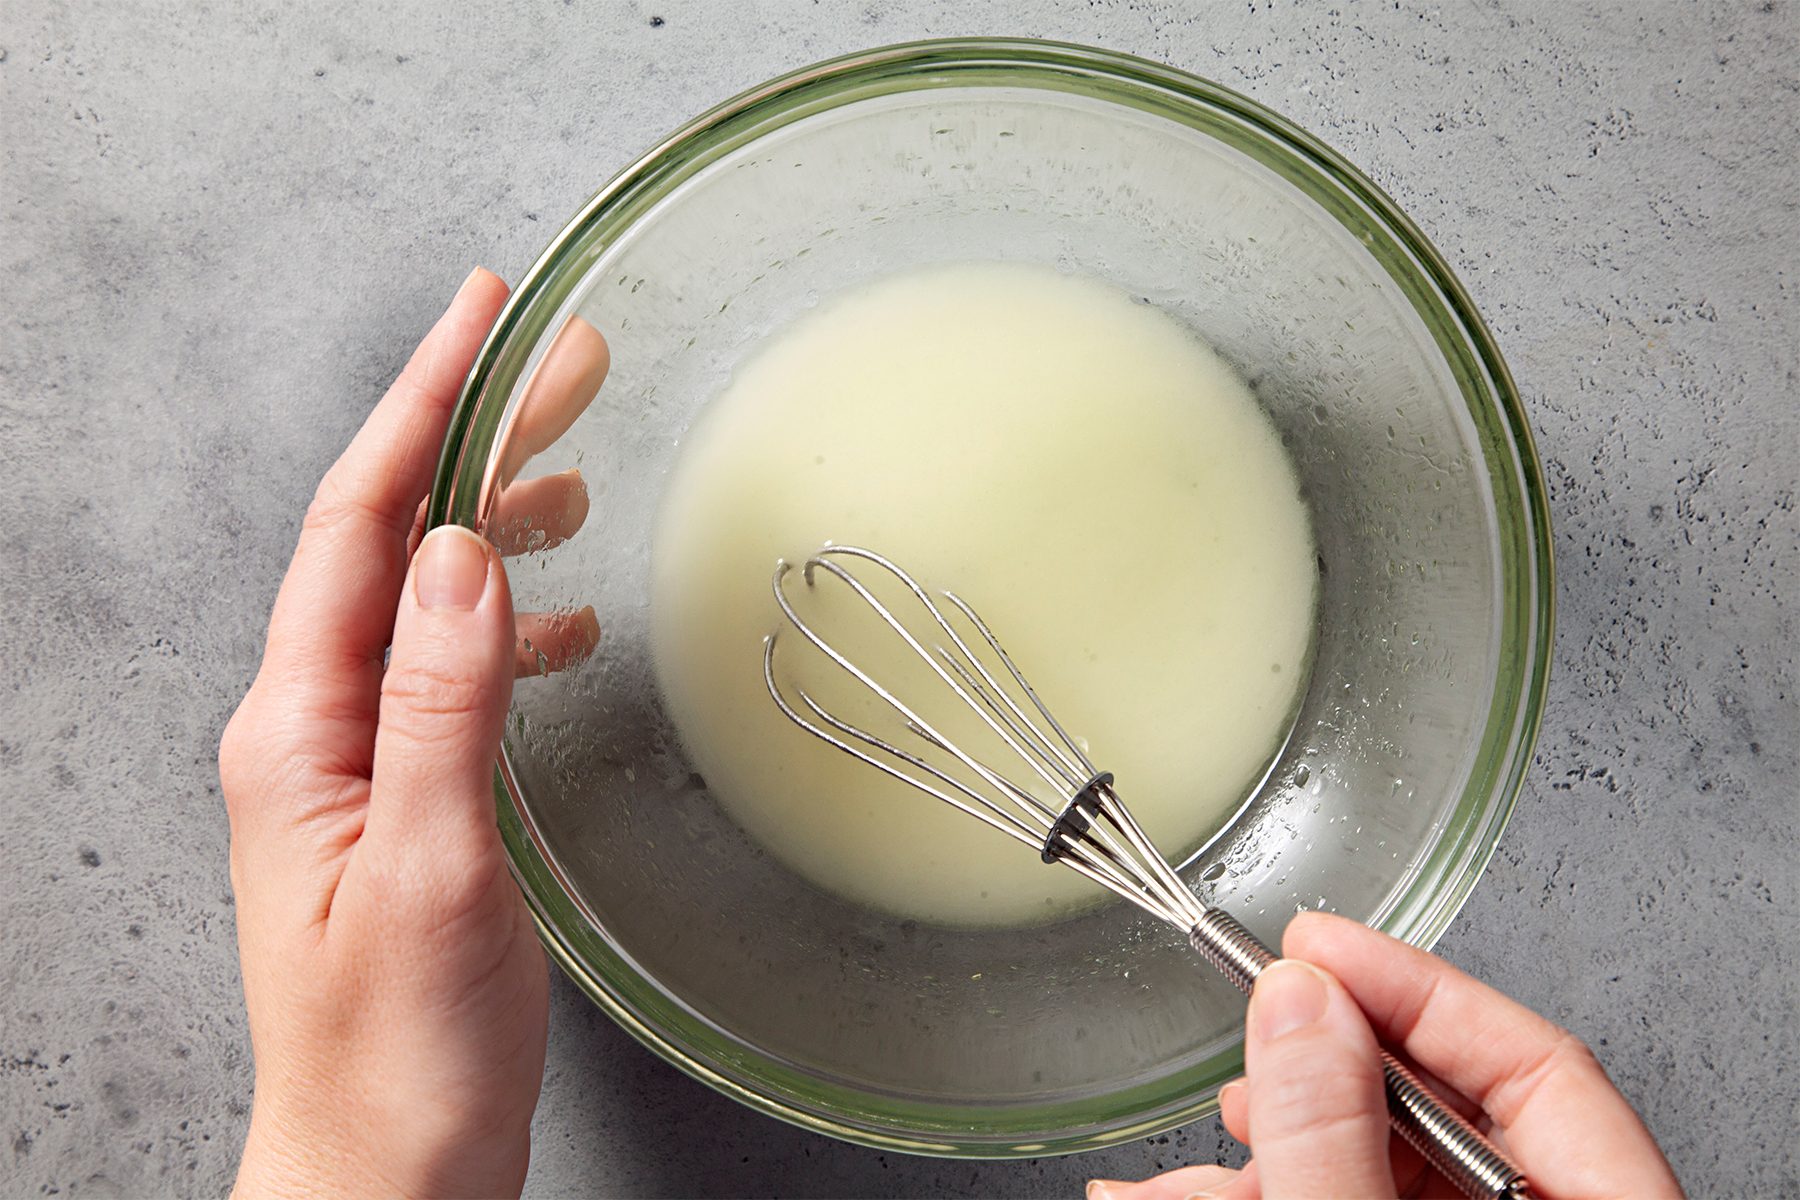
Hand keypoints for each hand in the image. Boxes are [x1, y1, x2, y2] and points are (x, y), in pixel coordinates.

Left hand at [221, 268, 606, 1196]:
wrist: (387, 1171)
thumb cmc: (396, 1052)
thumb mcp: (429, 872)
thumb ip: (442, 707)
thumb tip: (469, 554)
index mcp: (296, 730)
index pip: (357, 527)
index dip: (421, 407)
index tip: (479, 317)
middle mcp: (315, 729)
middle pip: (396, 540)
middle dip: (475, 434)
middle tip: (564, 359)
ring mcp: (359, 763)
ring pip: (430, 597)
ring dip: (500, 521)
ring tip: (573, 467)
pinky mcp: (409, 798)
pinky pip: (455, 671)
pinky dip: (512, 623)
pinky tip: (560, 622)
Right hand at [1090, 912, 1680, 1199]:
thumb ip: (1332, 1138)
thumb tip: (1296, 1002)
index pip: (1536, 1064)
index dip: (1413, 986)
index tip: (1313, 940)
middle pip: (1437, 1112)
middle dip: (1306, 1075)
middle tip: (1244, 1037)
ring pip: (1364, 1170)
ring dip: (1250, 1152)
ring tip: (1158, 1173)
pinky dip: (1252, 1193)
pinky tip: (1165, 1197)